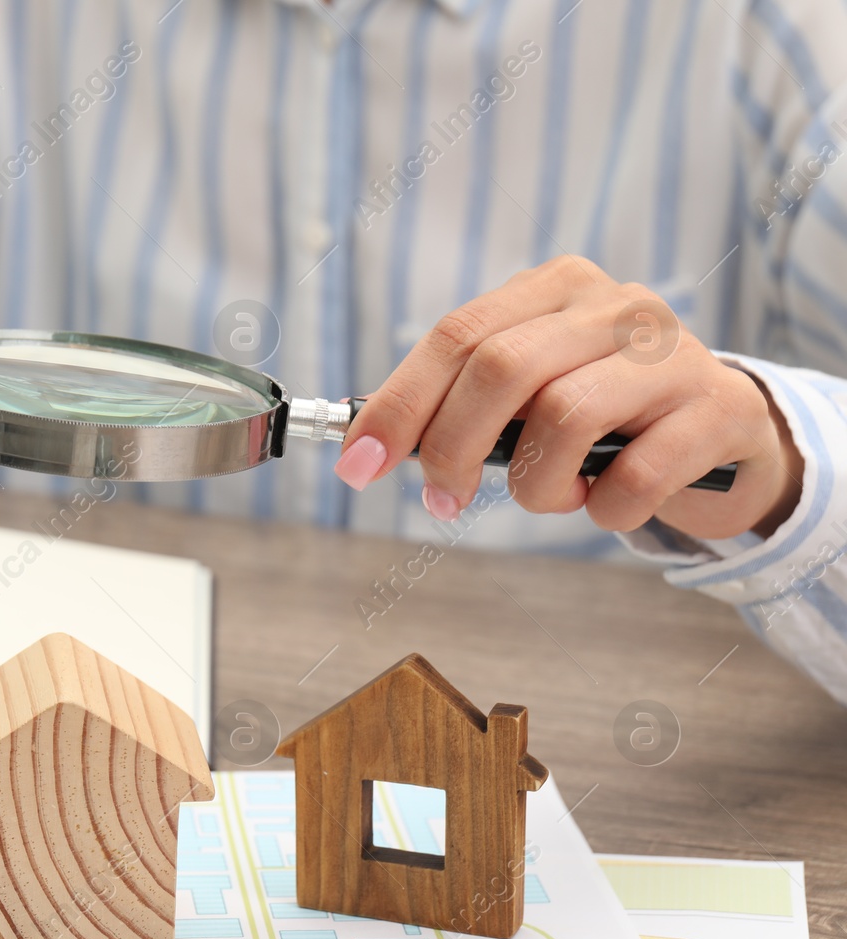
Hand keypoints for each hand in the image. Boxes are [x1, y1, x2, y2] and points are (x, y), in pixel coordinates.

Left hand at [334, 256, 804, 539]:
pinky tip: (608, 502)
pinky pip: (636, 475)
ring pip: (565, 416)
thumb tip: (368, 445)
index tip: (358, 465)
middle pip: (501, 369)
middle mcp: (616, 304)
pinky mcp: (718, 409)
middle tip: (442, 501)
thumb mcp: (531, 391)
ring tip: (553, 495)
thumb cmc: (603, 415)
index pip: (456, 336)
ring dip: (537, 484)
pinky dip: (606, 508)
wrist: (724, 433)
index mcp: (555, 287)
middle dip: (451, 448)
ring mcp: (673, 351)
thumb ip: (461, 401)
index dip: (397, 404)